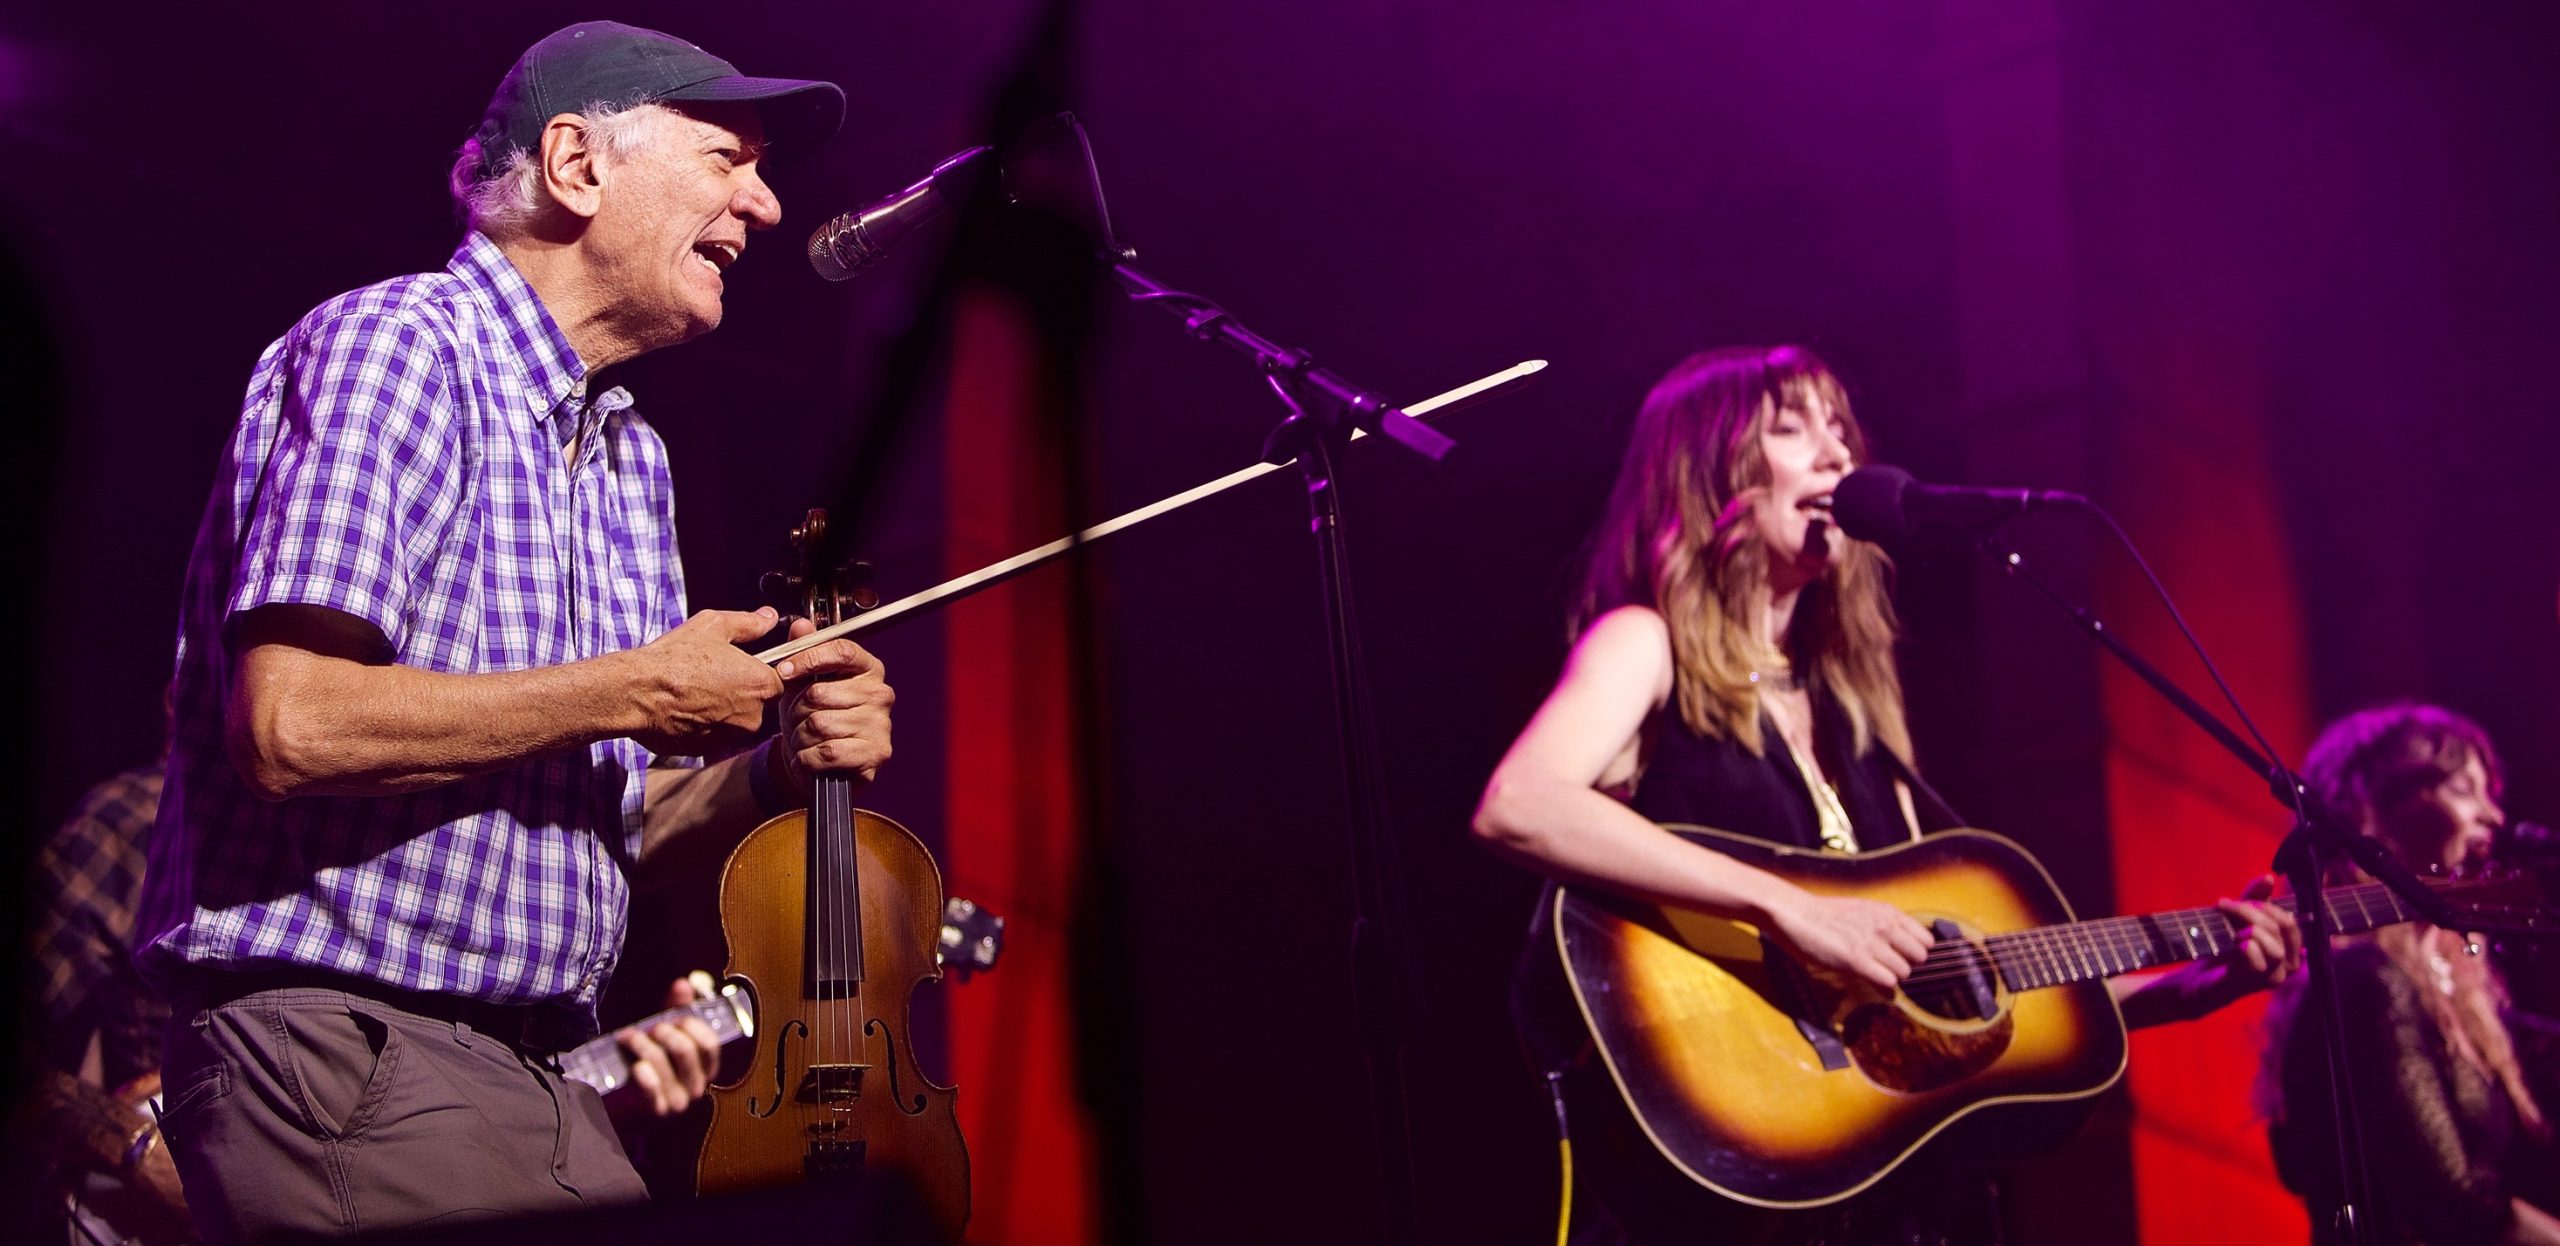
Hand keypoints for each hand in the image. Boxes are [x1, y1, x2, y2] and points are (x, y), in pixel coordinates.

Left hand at [605, 972, 720, 1124]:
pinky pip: (651, 1087)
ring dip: (642, 1044)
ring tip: (628, 1037)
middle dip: (664, 1032)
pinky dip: (642, 1072)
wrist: (623, 1102)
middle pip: (685, 1050)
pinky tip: (635, 1066)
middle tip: (650, 1027)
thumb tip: (684, 983)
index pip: (710, 1044)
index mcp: (705, 1068)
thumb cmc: (650, 1064)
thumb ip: (676, 1010)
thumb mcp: (665, 1035)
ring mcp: (678, 1101)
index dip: (693, 1026)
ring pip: (662, 1063)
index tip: (676, 1017)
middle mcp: (696, 1086)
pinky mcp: (657, 1111)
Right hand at [625, 608, 786, 756]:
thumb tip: (768, 617)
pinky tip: (685, 708)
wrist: (637, 692)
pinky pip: (713, 736)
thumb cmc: (675, 658)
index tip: (744, 667)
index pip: (780, 682)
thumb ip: (749, 623)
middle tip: (714, 676)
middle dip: (742, 692)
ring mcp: (729, 737)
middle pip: (759, 704)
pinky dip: (704, 725)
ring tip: (697, 691)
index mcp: (760, 684)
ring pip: (736, 722)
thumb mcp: (714, 626)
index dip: (761, 673)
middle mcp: (751, 716)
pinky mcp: (707, 751)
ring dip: (723, 710)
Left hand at [772, 618, 892, 793]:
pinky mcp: (876, 753)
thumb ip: (804, 652)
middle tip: (796, 718)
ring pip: (819, 724)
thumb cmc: (812, 718)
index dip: (808, 659)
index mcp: (868, 669)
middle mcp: (880, 693)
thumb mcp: (803, 682)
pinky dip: (808, 757)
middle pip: (821, 692)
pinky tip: (809, 757)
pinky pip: (827, 751)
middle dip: (797, 709)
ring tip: (803, 739)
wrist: (817, 764)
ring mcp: (881, 724)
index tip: (784, 671)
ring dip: (800, 736)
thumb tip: (802, 625)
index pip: (841, 651)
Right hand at [1764, 889, 1935, 991]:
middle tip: (1887, 967)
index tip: (1901, 956)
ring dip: (1891, 977)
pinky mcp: (1855, 960)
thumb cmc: (1823, 914)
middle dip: (1907, 965)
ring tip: (1873, 973)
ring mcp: (1871, 942)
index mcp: (1888, 912)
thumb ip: (1883, 926)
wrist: (1793, 912)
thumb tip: (1899, 948)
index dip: (1915, 951)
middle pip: (1920, 957)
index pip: (1926, 939)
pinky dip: (1881, 986)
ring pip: (1904, 972)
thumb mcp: (1861, 911)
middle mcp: (1884, 925)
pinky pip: (1887, 981)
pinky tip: (1867, 978)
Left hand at [2196, 874, 2303, 1005]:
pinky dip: (2243, 946)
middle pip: (2281, 930)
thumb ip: (2255, 897)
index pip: (2290, 923)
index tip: (2244, 901)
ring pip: (2273, 948)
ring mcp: (2271, 979)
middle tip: (2227, 906)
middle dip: (2252, 912)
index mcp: (2290, 951)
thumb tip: (2268, 878)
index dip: (2268, 907)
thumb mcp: (2240, 917)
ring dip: (2248, 929)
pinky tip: (2233, 944)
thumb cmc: (2224, 947)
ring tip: (2231, 931)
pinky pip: (2257, 963)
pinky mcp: (2250, 985)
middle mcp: (2287, 967)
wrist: (2198, 977)